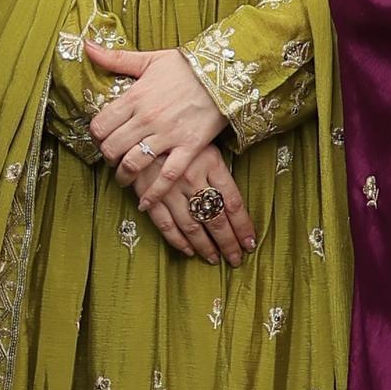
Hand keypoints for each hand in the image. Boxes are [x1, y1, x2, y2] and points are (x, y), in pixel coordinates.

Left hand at [85, 42, 225, 185]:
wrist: (223, 74)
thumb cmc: (185, 67)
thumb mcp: (149, 59)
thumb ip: (116, 58)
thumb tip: (87, 46)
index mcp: (134, 97)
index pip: (100, 125)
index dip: (96, 136)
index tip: (101, 139)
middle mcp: (147, 118)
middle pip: (112, 147)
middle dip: (107, 157)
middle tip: (112, 159)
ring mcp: (168, 135)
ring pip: (134, 164)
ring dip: (124, 176)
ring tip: (124, 178)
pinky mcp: (188, 148)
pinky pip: (167, 176)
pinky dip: (153, 193)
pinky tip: (145, 202)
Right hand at [142, 144, 255, 267]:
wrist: (141, 130)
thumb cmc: (179, 137)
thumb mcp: (205, 145)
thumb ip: (219, 172)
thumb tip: (234, 205)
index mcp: (211, 163)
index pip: (233, 202)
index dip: (243, 226)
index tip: (250, 242)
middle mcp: (193, 178)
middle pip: (216, 218)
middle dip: (228, 242)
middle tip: (236, 259)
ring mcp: (170, 188)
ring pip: (192, 225)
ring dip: (205, 246)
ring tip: (214, 258)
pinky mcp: (149, 195)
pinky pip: (165, 224)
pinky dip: (178, 240)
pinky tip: (188, 251)